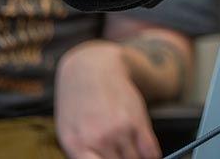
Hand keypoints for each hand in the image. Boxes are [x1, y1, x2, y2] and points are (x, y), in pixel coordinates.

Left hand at [55, 41, 160, 158]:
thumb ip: (81, 154)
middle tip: (121, 156)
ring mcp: (120, 130)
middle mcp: (99, 140)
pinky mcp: (138, 121)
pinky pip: (150, 151)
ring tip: (132, 155)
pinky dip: (151, 158)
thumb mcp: (68, 131)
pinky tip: (148, 156)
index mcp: (77, 146)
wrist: (92, 69)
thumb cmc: (78, 101)